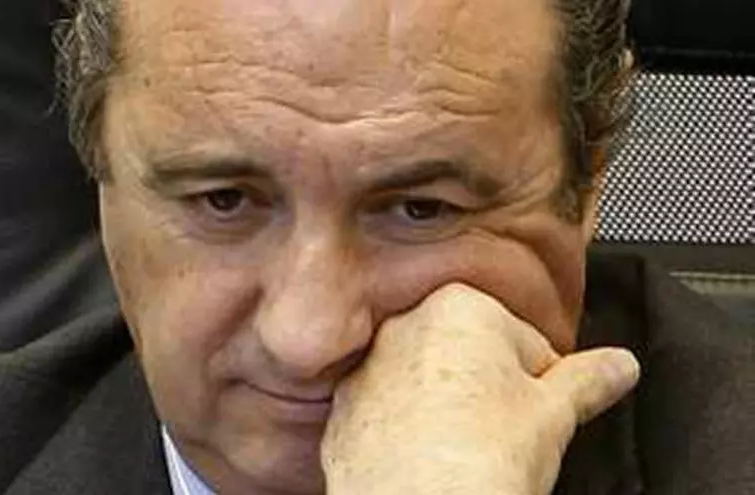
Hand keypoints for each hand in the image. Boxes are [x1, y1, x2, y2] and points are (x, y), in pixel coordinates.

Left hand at [321, 284, 639, 494]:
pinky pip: (393, 413)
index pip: (525, 339)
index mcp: (461, 306)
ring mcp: (369, 369)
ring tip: (469, 452)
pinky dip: (411, 432)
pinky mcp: (346, 412)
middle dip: (493, 390)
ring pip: (430, 384)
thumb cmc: (477, 461)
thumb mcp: (553, 415)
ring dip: (451, 410)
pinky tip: (432, 462)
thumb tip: (619, 365)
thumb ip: (589, 380)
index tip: (540, 411)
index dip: (542, 383)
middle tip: (508, 434)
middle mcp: (405, 325)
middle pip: (473, 356)